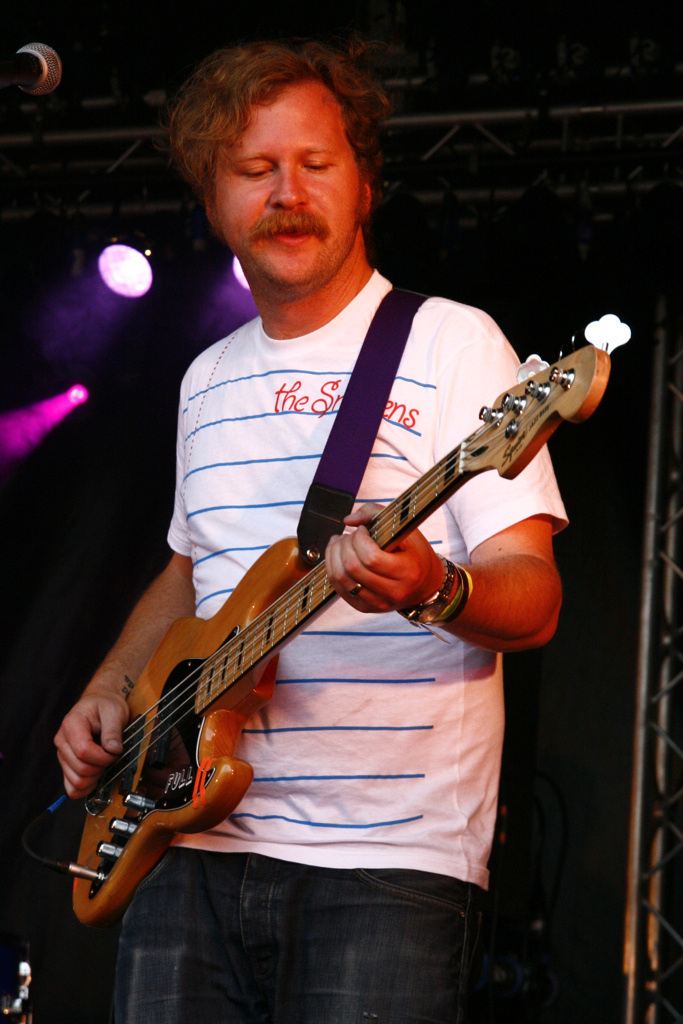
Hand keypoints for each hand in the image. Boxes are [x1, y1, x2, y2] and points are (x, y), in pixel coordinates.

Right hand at [54, 686, 128, 797]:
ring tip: (105, 764)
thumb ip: (113, 730)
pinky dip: (87, 787)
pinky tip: (98, 775)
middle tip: (112, 756)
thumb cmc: (105, 705)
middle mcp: (62, 741)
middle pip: (80, 770)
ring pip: (76, 782)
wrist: (98, 703)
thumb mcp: (114, 711)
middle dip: (102, 768)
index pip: (83, 752)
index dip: (103, 757)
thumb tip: (113, 750)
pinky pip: (72, 788)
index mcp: (71, 725)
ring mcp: (62, 755)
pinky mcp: (66, 765)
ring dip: (96, 778)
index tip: (115, 752)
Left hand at [325, 503, 444, 613]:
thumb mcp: (407, 530)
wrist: (424, 586)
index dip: (359, 539)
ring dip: (333, 556)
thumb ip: (377, 514)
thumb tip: (348, 520)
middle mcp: (392, 592)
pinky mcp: (365, 608)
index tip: (362, 530)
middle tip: (349, 536)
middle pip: (353, 568)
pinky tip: (337, 557)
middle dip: (344, 546)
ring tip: (339, 542)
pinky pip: (339, 589)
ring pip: (341, 579)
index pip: (371, 558)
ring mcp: (377, 604)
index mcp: (407, 572)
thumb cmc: (416, 554)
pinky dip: (333, 569)